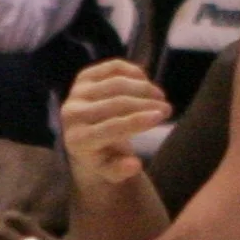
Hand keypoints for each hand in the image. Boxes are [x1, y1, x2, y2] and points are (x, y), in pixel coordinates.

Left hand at [60, 59, 169, 184]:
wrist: (85, 139)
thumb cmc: (104, 157)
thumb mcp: (112, 171)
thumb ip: (121, 171)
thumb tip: (135, 165)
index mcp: (77, 140)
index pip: (111, 128)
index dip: (138, 121)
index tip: (161, 117)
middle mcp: (71, 114)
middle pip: (115, 104)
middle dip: (146, 104)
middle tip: (168, 109)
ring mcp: (76, 93)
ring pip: (116, 83)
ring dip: (143, 88)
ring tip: (161, 97)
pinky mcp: (83, 77)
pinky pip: (112, 68)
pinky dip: (133, 72)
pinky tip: (147, 83)